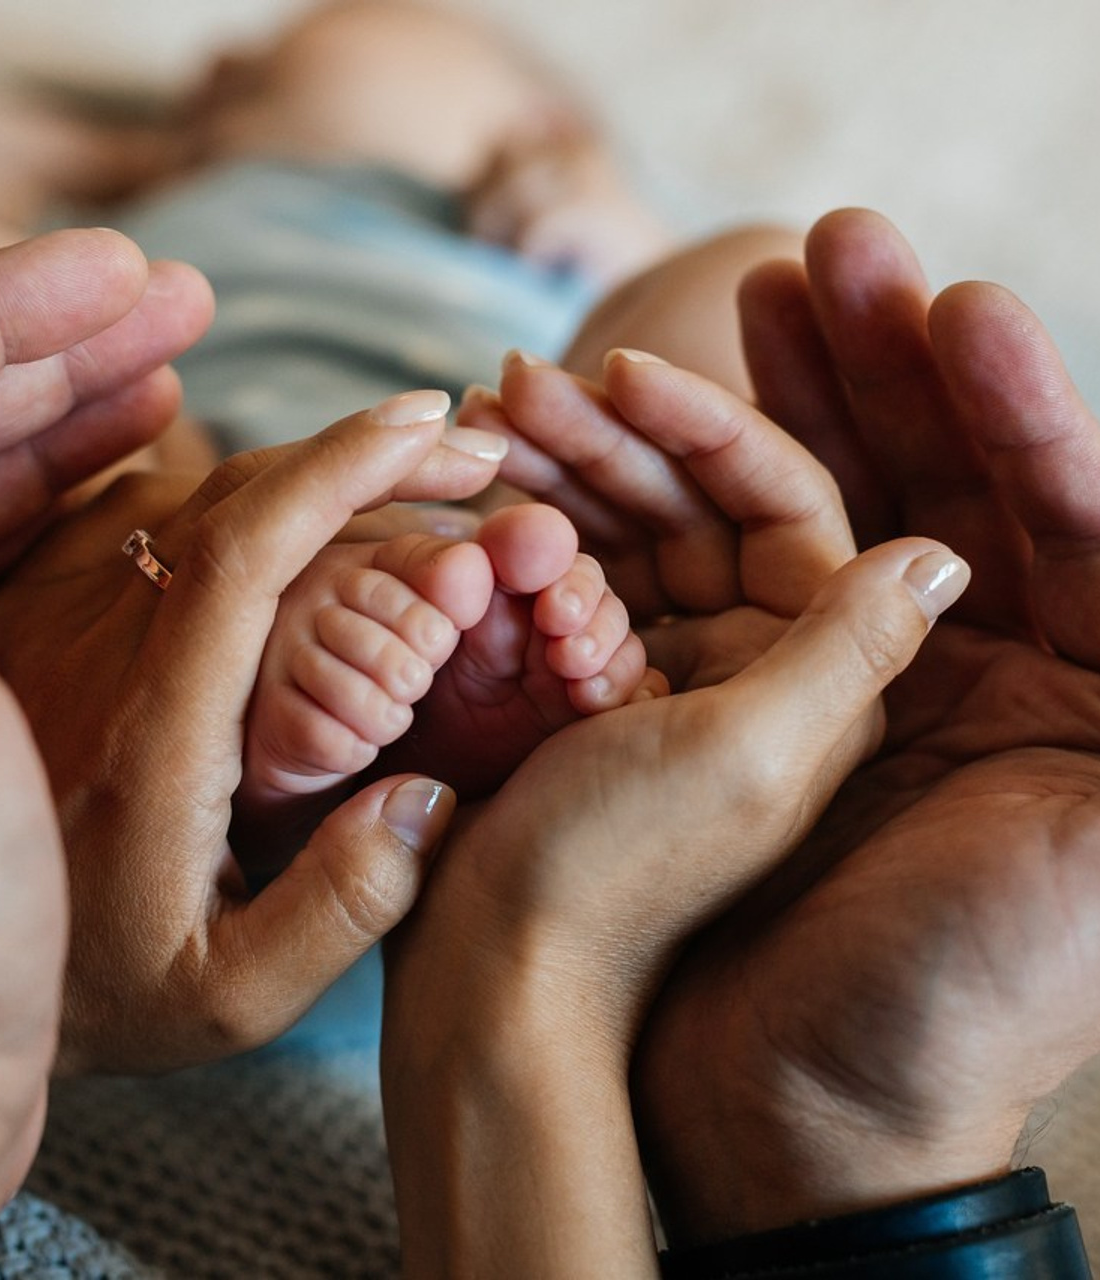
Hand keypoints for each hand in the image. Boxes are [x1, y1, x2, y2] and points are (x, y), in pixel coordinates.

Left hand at [0, 392, 502, 1072]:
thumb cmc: (80, 1010)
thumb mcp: (226, 1000)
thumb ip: (344, 907)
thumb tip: (430, 795)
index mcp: (138, 735)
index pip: (242, 548)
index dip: (338, 468)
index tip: (423, 423)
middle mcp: (78, 660)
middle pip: (215, 496)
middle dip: (341, 448)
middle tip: (443, 435)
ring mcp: (40, 636)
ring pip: (158, 489)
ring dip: (264, 439)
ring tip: (367, 430)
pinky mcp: (22, 634)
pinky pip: (105, 516)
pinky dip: (177, 460)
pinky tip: (227, 442)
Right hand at [383, 356, 969, 1277]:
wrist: (494, 983)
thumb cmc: (618, 882)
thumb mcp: (753, 758)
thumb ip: (851, 651)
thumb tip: (950, 554)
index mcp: (820, 678)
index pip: (787, 501)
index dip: (711, 419)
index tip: (620, 365)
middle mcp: (753, 670)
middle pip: (693, 503)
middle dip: (611, 432)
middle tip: (516, 379)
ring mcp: (662, 678)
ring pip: (621, 533)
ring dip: (557, 468)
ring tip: (480, 418)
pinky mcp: (583, 696)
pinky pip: (563, 586)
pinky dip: (520, 533)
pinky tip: (472, 489)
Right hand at [633, 209, 1099, 1245]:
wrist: (775, 1123)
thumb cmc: (943, 999)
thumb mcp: (1093, 841)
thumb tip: (1058, 519)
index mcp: (1042, 685)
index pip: (1031, 503)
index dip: (997, 399)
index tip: (947, 301)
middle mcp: (919, 669)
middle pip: (889, 481)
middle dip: (852, 368)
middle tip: (809, 250)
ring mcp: (791, 682)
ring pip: (756, 518)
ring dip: (703, 427)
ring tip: (648, 342)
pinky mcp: (689, 709)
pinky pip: (666, 586)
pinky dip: (625, 516)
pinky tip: (588, 439)